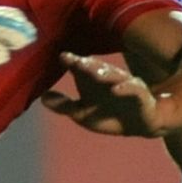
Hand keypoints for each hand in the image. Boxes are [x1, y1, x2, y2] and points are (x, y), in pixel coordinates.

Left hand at [40, 52, 160, 136]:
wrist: (139, 125)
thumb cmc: (109, 115)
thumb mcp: (83, 114)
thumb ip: (64, 106)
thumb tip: (42, 98)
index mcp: (92, 80)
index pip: (81, 68)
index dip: (72, 62)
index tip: (62, 57)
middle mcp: (108, 77)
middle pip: (96, 68)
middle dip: (86, 64)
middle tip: (75, 60)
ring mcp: (124, 84)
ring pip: (114, 75)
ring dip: (103, 72)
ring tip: (94, 70)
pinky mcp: (139, 94)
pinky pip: (132, 89)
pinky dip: (125, 88)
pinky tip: (115, 89)